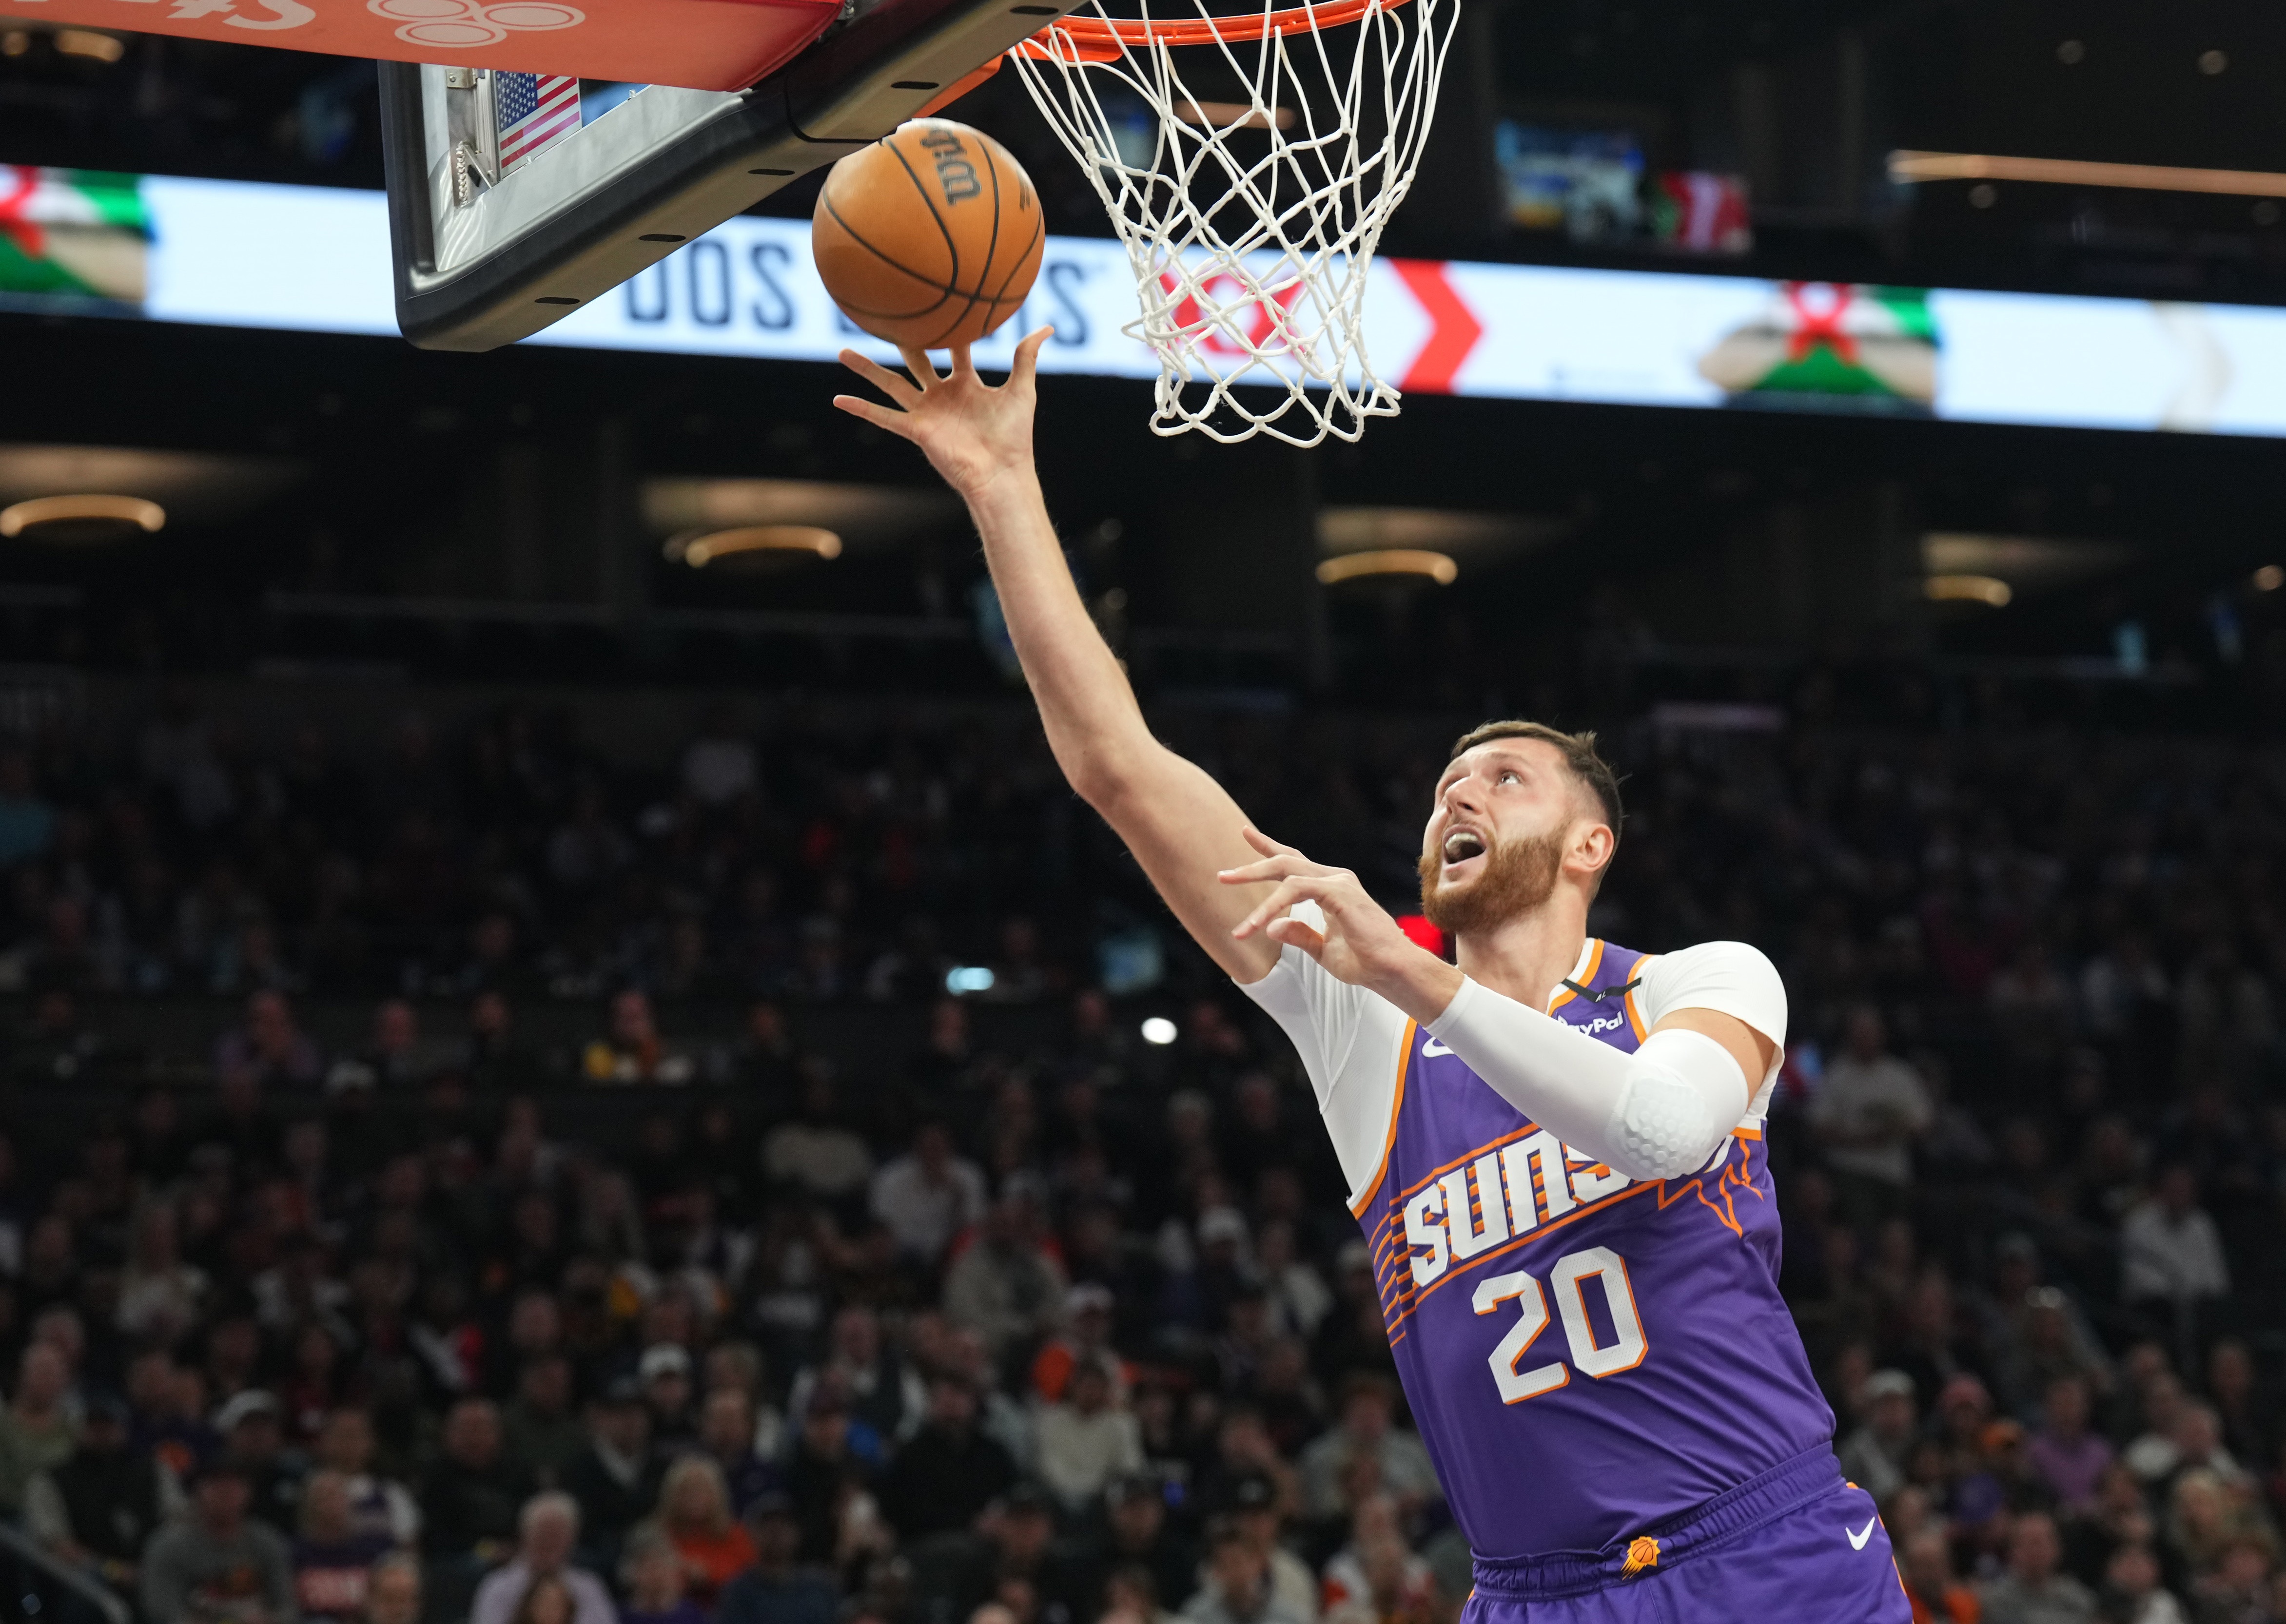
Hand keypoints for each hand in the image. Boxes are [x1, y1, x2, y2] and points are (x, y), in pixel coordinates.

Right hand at [833, 330, 1052, 501]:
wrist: (1003, 472)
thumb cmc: (1014, 436)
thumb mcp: (1022, 390)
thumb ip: (1026, 357)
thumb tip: (1047, 327)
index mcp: (967, 385)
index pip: (955, 350)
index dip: (950, 330)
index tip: (939, 305)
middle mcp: (943, 396)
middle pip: (917, 361)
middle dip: (903, 341)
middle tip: (887, 317)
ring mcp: (927, 413)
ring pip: (891, 383)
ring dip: (867, 369)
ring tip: (843, 350)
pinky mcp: (917, 431)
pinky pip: (884, 417)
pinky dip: (861, 409)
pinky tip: (838, 400)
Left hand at [1219, 827, 1461, 1021]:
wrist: (1393, 972)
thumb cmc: (1365, 963)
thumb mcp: (1322, 951)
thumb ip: (1298, 936)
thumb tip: (1271, 926)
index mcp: (1331, 889)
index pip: (1294, 864)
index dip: (1268, 848)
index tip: (1245, 832)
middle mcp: (1335, 879)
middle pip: (1286, 862)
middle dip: (1252, 867)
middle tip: (1222, 876)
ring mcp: (1339, 883)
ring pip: (1287, 874)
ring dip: (1256, 892)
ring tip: (1236, 921)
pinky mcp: (1340, 892)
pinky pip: (1296, 890)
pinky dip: (1273, 906)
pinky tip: (1258, 925)